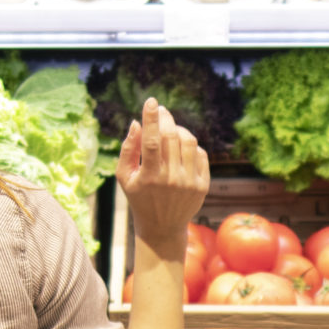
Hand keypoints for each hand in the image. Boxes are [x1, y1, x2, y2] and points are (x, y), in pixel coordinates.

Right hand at [116, 98, 208, 256]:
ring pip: (189, 141)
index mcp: (149, 177)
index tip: (151, 102)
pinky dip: (191, 145)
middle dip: (166, 118)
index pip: (151, 141)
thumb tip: (137, 122)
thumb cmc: (139, 197)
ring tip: (171, 130)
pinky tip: (181, 148)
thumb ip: (128, 149)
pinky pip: (201, 153)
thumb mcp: (125, 177)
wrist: (162, 227)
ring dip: (179, 129)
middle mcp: (171, 179)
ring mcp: (189, 183)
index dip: (151, 118)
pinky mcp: (203, 185)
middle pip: (172, 137)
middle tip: (161, 111)